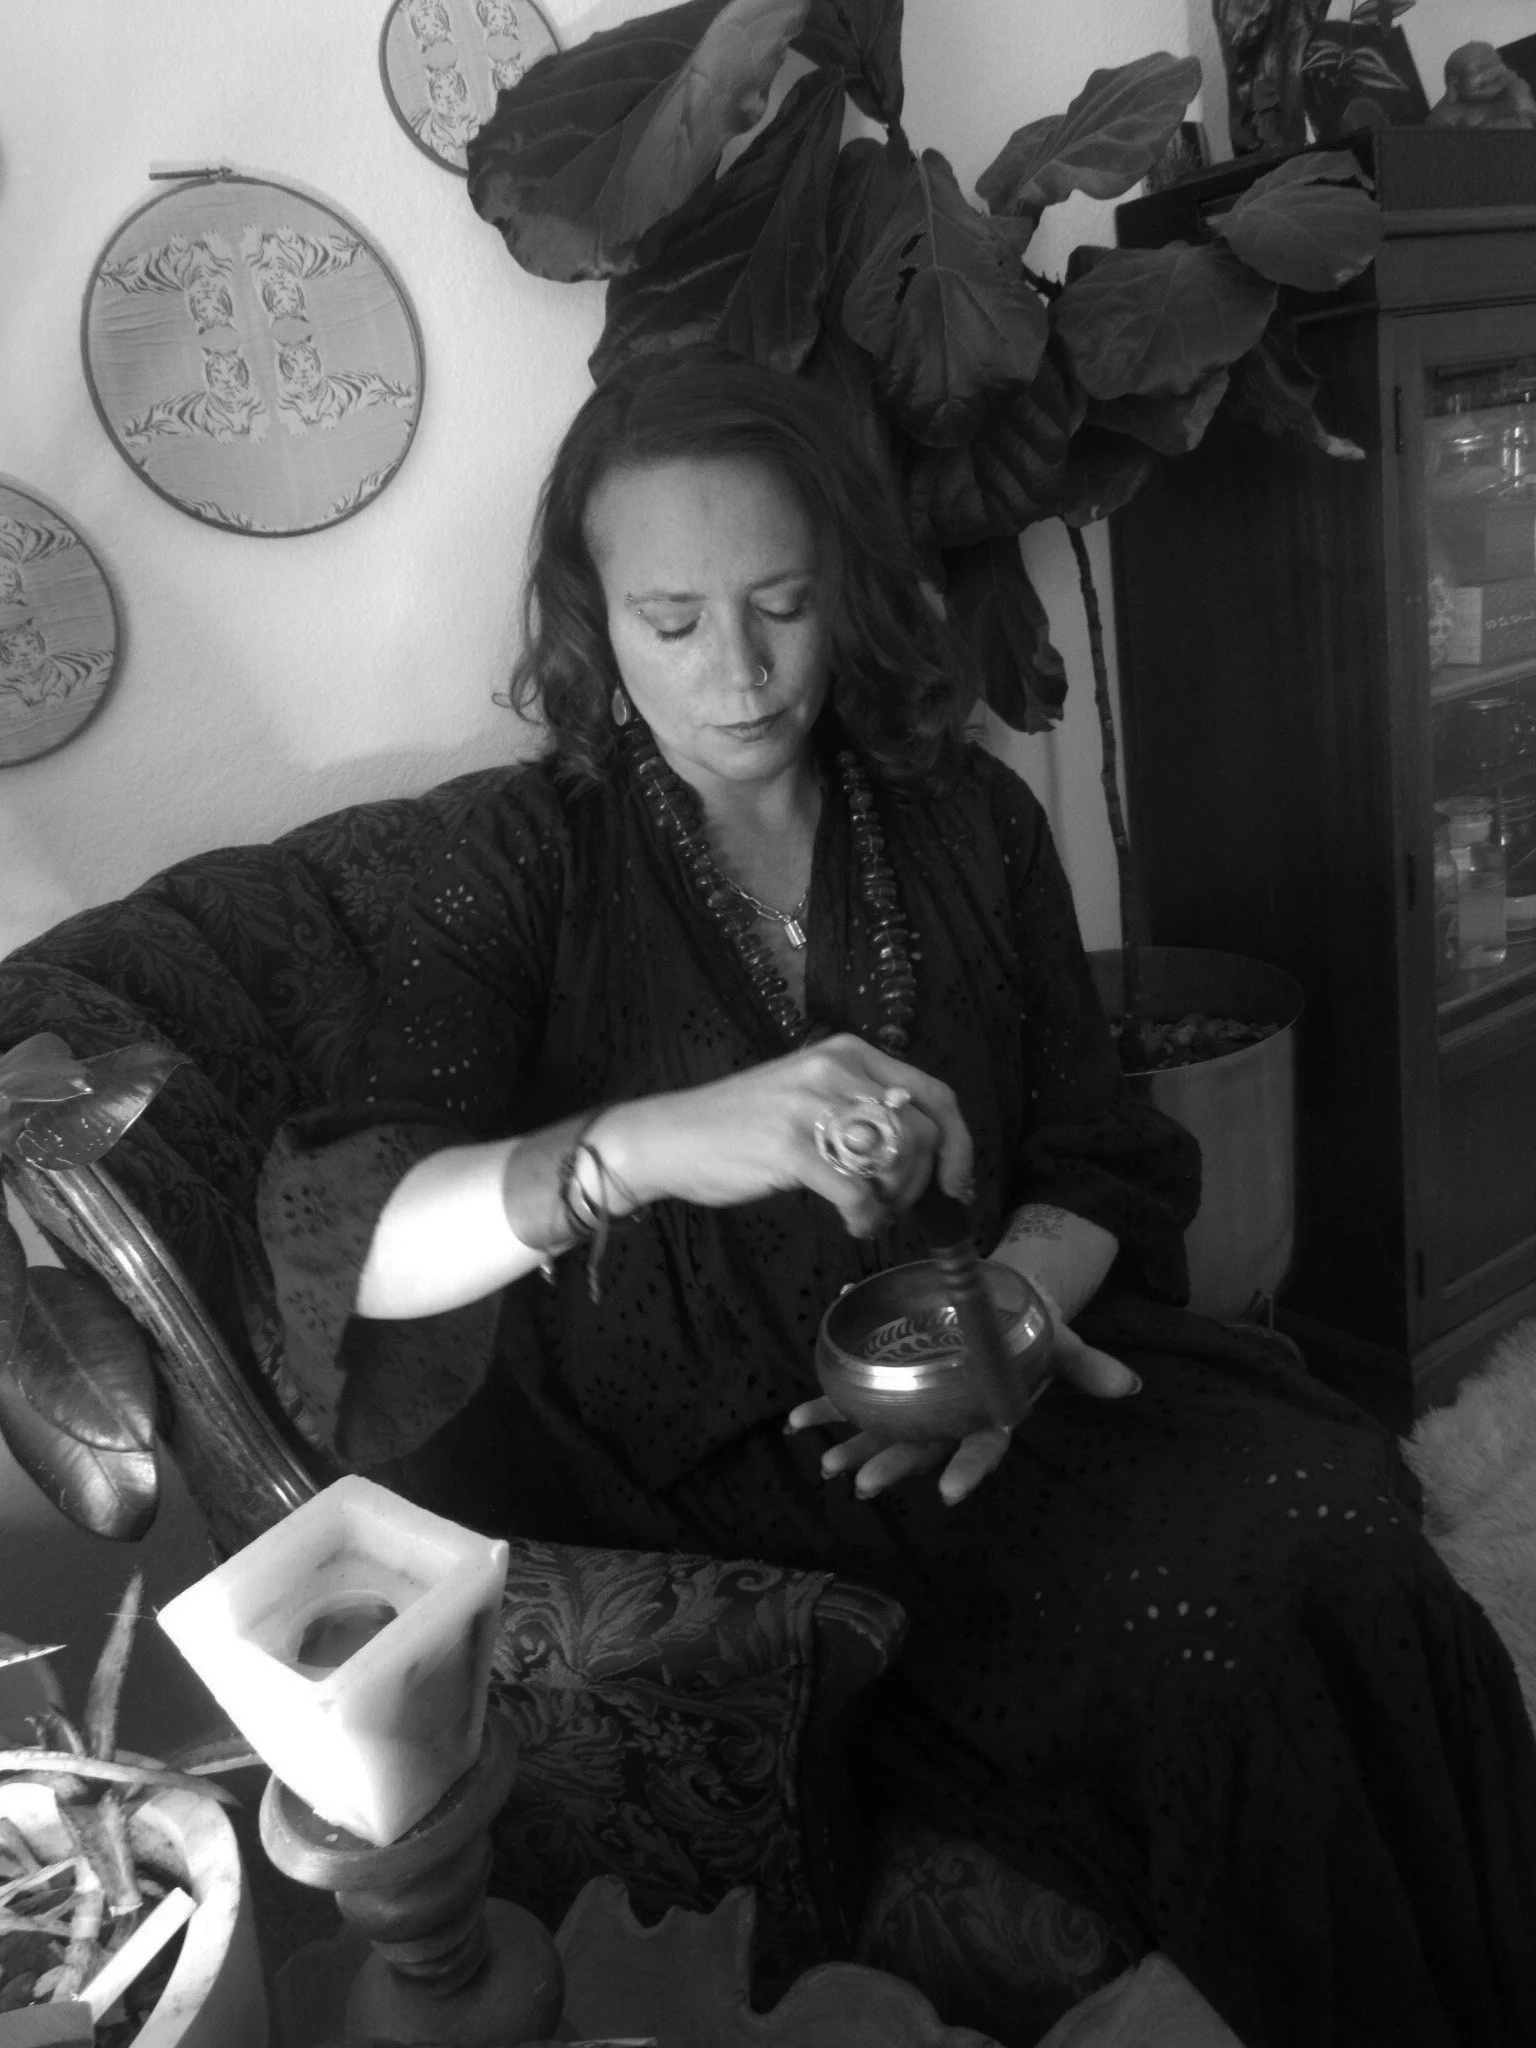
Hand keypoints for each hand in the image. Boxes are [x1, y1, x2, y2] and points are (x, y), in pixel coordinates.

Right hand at [604, 1033, 973, 1238]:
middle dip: (921, 1182)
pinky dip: (866, 1218)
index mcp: (847, 1053)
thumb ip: (861, 1108)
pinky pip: (858, 1192)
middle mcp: (835, 1070)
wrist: (670, 1136)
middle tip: (897, 1206)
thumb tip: (925, 1153)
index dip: (958, 1143)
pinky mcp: (792, 1146)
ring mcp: (812, 1105)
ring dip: (894, 1201)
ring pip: (897, 1160)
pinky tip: (853, 1224)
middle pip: (921, 1132)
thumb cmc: (742, 1125)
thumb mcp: (810, 1095)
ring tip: (871, 1214)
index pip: (934, 1092)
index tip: (955, 1181)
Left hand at [786, 1312, 1139, 1505]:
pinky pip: (855, 1399)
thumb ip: (1087, 1365)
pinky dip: (826, 1406)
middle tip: (863, 1483)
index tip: (949, 1494)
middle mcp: (950, 1419)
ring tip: (824, 1462)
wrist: (1002, 1309)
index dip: (967, 1471)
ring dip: (851, 1445)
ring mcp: (918, 1406)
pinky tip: (798, 1418)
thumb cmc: (1032, 1332)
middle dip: (892, 1465)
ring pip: (882, 1432)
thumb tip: (1129, 1384)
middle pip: (921, 1448)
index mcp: (990, 1414)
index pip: (981, 1449)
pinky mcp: (891, 1385)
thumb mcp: (1062, 1343)